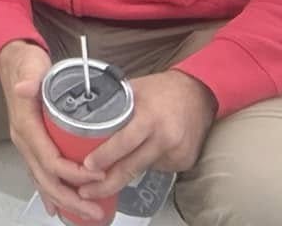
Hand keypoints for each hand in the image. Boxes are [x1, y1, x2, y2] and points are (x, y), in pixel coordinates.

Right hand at [0, 41, 109, 225]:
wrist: (11, 60)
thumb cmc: (27, 63)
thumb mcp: (32, 65)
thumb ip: (31, 77)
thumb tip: (24, 88)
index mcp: (26, 126)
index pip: (50, 160)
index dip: (73, 174)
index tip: (98, 176)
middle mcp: (23, 140)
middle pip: (46, 179)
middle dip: (71, 199)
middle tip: (96, 213)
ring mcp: (25, 145)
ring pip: (42, 181)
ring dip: (64, 201)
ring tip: (88, 214)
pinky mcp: (30, 145)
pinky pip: (39, 175)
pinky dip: (50, 194)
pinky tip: (59, 208)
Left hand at [77, 70, 215, 204]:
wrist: (199, 95)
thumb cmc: (162, 90)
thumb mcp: (133, 90)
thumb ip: (113, 105)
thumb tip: (83, 116)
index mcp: (149, 117)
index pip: (124, 141)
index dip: (105, 156)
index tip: (87, 166)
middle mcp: (165, 138)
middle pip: (132, 166)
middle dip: (107, 183)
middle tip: (86, 191)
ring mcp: (176, 153)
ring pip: (141, 169)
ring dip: (124, 174)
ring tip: (105, 175)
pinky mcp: (184, 162)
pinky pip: (156, 167)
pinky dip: (145, 164)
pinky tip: (142, 152)